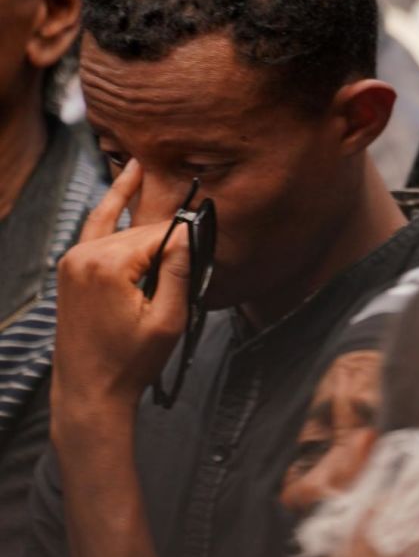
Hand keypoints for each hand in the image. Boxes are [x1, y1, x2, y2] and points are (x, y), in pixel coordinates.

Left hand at [52, 161, 192, 413]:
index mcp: (107, 265)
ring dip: (134, 203)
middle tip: (194, 209)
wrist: (89, 392)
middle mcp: (84, 255)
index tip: (210, 238)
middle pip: (142, 229)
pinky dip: (109, 208)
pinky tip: (121, 186)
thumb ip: (178, 269)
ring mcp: (72, 261)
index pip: (162, 234)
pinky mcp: (70, 269)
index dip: (188, 238)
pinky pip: (95, 229)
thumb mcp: (167, 319)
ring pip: (118, 224)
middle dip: (168, 229)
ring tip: (143, 165)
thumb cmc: (130, 361)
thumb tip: (188, 230)